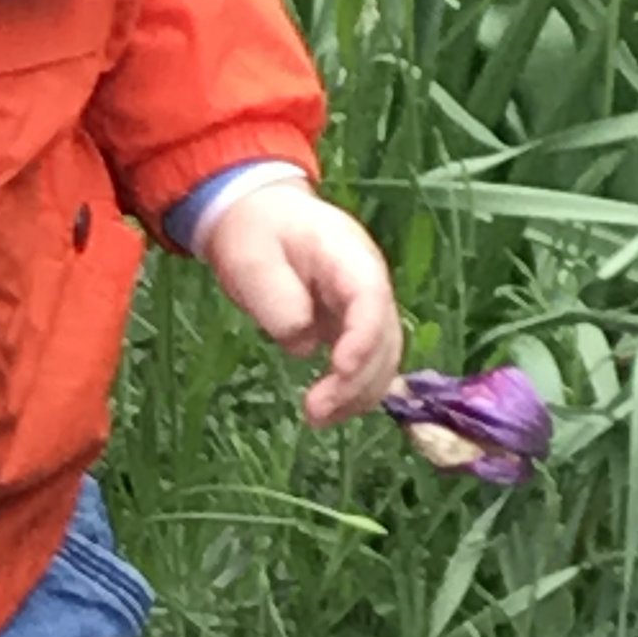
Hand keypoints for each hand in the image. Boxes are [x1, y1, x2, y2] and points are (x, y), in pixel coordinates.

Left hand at [203, 188, 402, 427]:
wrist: (264, 217)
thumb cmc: (256, 233)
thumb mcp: (252, 258)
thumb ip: (277, 298)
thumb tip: (303, 341)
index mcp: (346, 254)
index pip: (370, 298)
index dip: (363, 338)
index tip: (340, 370)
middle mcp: (369, 281)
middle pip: (385, 336)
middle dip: (357, 380)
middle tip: (314, 411)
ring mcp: (366, 306)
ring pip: (383, 358)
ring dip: (358, 395)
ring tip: (317, 419)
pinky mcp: (355, 327)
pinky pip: (367, 364)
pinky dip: (353, 393)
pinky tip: (326, 413)